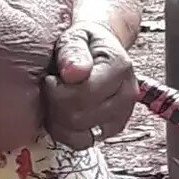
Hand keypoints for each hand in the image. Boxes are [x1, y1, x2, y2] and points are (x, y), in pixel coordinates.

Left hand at [44, 22, 136, 150]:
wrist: (97, 47)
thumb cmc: (84, 40)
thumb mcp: (75, 35)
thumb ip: (72, 50)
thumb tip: (73, 73)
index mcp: (119, 67)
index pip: (83, 94)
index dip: (58, 89)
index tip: (51, 77)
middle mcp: (126, 94)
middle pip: (79, 117)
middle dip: (56, 103)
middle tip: (52, 86)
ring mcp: (121, 115)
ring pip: (80, 135)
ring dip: (58, 119)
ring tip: (56, 98)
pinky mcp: (112, 129)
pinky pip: (82, 143)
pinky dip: (65, 132)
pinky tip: (60, 113)